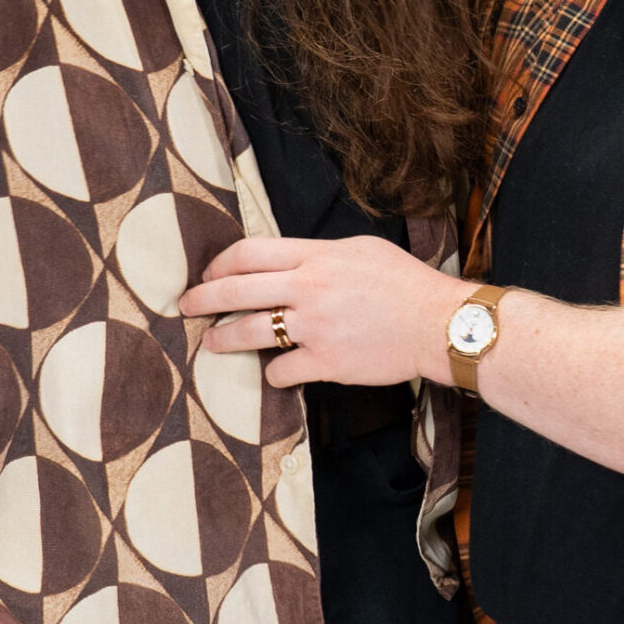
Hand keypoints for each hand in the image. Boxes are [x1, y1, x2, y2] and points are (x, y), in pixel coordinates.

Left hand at [179, 235, 468, 387]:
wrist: (437, 323)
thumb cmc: (406, 283)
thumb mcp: (361, 250)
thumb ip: (320, 254)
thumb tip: (290, 261)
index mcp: (316, 256)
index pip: (249, 253)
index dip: (220, 264)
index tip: (210, 274)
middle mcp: (308, 288)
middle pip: (236, 290)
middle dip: (202, 298)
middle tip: (185, 306)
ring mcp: (314, 327)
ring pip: (249, 332)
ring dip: (223, 339)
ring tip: (211, 343)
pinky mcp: (326, 361)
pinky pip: (281, 370)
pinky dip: (273, 373)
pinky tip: (275, 373)